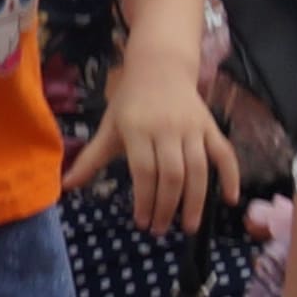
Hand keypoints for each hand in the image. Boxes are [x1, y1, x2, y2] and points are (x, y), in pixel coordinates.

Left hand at [72, 56, 240, 232]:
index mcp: (137, 129)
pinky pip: (225, 153)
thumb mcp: (108, 127)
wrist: (159, 67)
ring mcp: (192, 128)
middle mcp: (167, 128)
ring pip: (198, 169)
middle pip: (172, 174)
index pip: (144, 171)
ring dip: (195, 201)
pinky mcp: (211, 126)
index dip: (144, 199)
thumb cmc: (130, 101)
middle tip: (160, 229)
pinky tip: (230, 200)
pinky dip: (231, 176)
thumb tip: (65, 185)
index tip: (141, 222)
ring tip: (188, 226)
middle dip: (167, 206)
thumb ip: (90, 159)